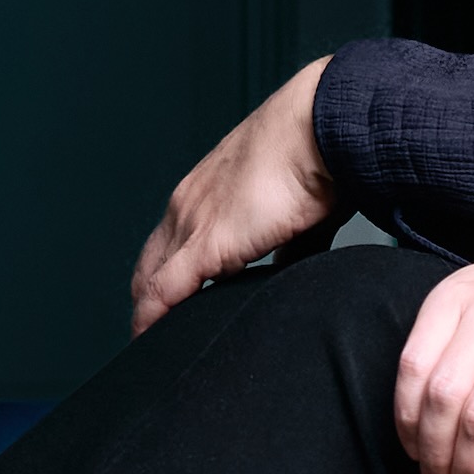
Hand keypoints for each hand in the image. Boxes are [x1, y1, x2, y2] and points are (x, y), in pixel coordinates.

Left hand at [132, 60, 337, 331]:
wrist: (323, 128)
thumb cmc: (321, 157)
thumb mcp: (299, 213)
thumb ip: (288, 249)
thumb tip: (289, 275)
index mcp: (207, 191)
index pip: (172, 240)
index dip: (168, 276)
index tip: (172, 306)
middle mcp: (188, 205)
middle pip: (151, 262)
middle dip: (150, 299)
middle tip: (156, 334)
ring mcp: (191, 223)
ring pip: (151, 278)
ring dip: (152, 311)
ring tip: (156, 345)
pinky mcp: (205, 244)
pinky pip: (164, 291)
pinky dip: (153, 318)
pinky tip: (150, 340)